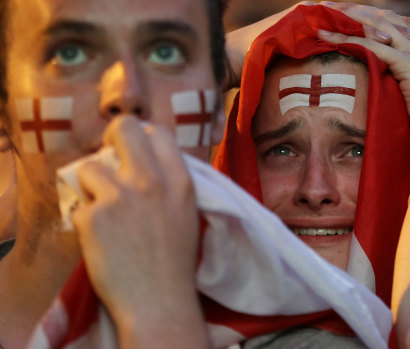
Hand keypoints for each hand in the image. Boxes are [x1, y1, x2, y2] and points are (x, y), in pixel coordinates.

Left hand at [72, 116, 205, 346]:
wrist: (159, 301)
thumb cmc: (175, 261)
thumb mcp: (187, 212)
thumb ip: (170, 182)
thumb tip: (145, 159)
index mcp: (180, 180)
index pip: (158, 133)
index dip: (143, 138)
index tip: (135, 152)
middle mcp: (151, 181)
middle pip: (123, 128)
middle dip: (112, 137)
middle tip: (109, 158)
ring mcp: (120, 197)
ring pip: (88, 168)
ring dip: (92, 187)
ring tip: (105, 211)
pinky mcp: (93, 217)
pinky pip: (79, 206)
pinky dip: (86, 222)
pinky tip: (102, 240)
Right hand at [224, 1, 409, 88]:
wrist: (237, 58)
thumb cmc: (270, 68)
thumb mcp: (309, 69)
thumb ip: (331, 70)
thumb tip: (351, 87)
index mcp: (334, 27)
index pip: (372, 27)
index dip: (398, 33)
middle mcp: (330, 15)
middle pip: (374, 19)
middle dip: (403, 27)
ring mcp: (319, 13)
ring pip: (363, 16)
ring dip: (390, 26)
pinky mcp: (308, 15)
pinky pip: (340, 21)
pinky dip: (362, 30)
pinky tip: (383, 40)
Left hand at [317, 26, 409, 151]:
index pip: (401, 36)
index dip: (377, 30)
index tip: (354, 29)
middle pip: (389, 24)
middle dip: (360, 17)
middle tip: (333, 12)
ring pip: (378, 28)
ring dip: (349, 21)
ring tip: (324, 16)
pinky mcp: (408, 65)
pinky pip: (371, 45)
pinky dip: (346, 39)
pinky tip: (325, 37)